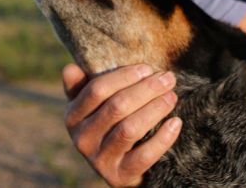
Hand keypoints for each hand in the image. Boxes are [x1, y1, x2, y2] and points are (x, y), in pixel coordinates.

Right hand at [62, 63, 181, 186]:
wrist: (119, 167)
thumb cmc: (109, 124)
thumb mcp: (92, 106)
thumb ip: (82, 86)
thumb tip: (69, 68)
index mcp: (74, 117)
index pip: (97, 90)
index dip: (124, 76)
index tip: (148, 68)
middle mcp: (82, 139)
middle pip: (117, 107)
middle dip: (146, 89)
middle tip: (168, 79)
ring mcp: (100, 160)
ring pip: (130, 129)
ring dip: (155, 109)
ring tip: (172, 97)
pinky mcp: (120, 176)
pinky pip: (144, 156)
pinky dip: (162, 138)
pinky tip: (175, 122)